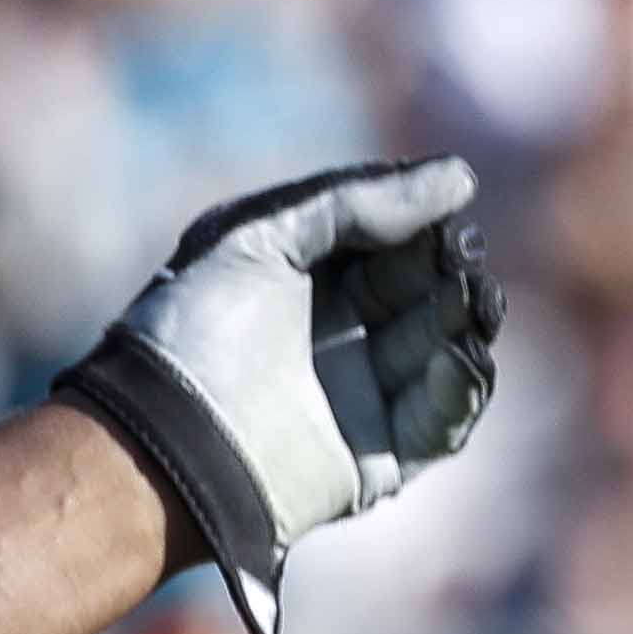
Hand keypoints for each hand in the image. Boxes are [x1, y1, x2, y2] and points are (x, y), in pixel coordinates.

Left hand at [50, 156, 500, 633]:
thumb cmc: (195, 329)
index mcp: (307, 280)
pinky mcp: (381, 457)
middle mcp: (340, 335)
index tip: (451, 204)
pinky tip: (458, 355)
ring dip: (467, 320)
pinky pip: (442, 420)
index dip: (426, 221)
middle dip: (453, 269)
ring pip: (445, 348)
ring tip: (469, 299)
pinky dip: (460, 387)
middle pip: (427, 291)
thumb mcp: (261, 236)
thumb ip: (356, 202)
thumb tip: (460, 176)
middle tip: (461, 257)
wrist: (163, 436)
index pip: (394, 242)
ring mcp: (364, 396)